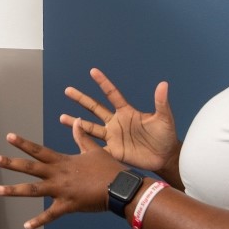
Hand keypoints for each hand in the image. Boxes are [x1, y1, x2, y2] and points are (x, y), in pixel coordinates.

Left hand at [0, 131, 125, 228]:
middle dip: (11, 164)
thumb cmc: (108, 168)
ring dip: (15, 191)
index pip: (39, 151)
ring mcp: (61, 190)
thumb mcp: (94, 150)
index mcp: (63, 161)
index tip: (9, 137)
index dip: (23, 144)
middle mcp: (58, 174)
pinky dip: (38, 221)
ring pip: (34, 190)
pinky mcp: (68, 205)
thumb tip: (76, 122)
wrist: (120, 187)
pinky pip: (50, 215)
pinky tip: (26, 226)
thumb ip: (81, 137)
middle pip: (30, 168)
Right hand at [60, 68, 178, 171]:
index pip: (112, 94)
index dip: (103, 83)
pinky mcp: (113, 151)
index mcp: (126, 112)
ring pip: (90, 128)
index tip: (92, 71)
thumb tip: (163, 84)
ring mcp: (113, 136)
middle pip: (94, 108)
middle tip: (68, 90)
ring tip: (62, 117)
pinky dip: (85, 145)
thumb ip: (161, 102)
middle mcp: (116, 122)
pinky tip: (74, 141)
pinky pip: (96, 148)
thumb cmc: (166, 135)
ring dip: (76, 123)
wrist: (164, 156)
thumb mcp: (164, 118)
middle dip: (81, 99)